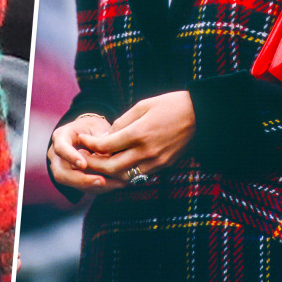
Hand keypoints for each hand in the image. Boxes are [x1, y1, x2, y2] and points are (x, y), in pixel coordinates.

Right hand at [47, 115, 126, 193]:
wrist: (90, 134)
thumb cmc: (92, 127)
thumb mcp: (97, 126)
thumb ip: (101, 138)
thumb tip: (109, 154)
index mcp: (61, 136)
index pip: (60, 148)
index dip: (70, 157)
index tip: (84, 164)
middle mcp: (58, 155)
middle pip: (61, 173)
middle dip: (82, 180)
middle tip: (102, 181)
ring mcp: (62, 169)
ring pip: (71, 184)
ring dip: (92, 186)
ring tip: (114, 184)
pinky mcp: (72, 179)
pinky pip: (82, 187)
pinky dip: (98, 187)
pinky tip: (114, 184)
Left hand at [79, 91, 195, 180]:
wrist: (200, 115)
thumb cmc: (169, 105)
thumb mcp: (142, 106)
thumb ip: (122, 122)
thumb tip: (107, 136)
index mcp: (139, 133)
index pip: (106, 146)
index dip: (90, 145)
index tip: (82, 140)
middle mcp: (146, 152)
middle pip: (111, 167)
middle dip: (93, 164)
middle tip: (82, 158)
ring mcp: (156, 162)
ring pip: (124, 176)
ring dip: (107, 173)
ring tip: (96, 164)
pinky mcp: (163, 166)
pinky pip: (138, 176)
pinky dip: (124, 174)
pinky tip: (116, 167)